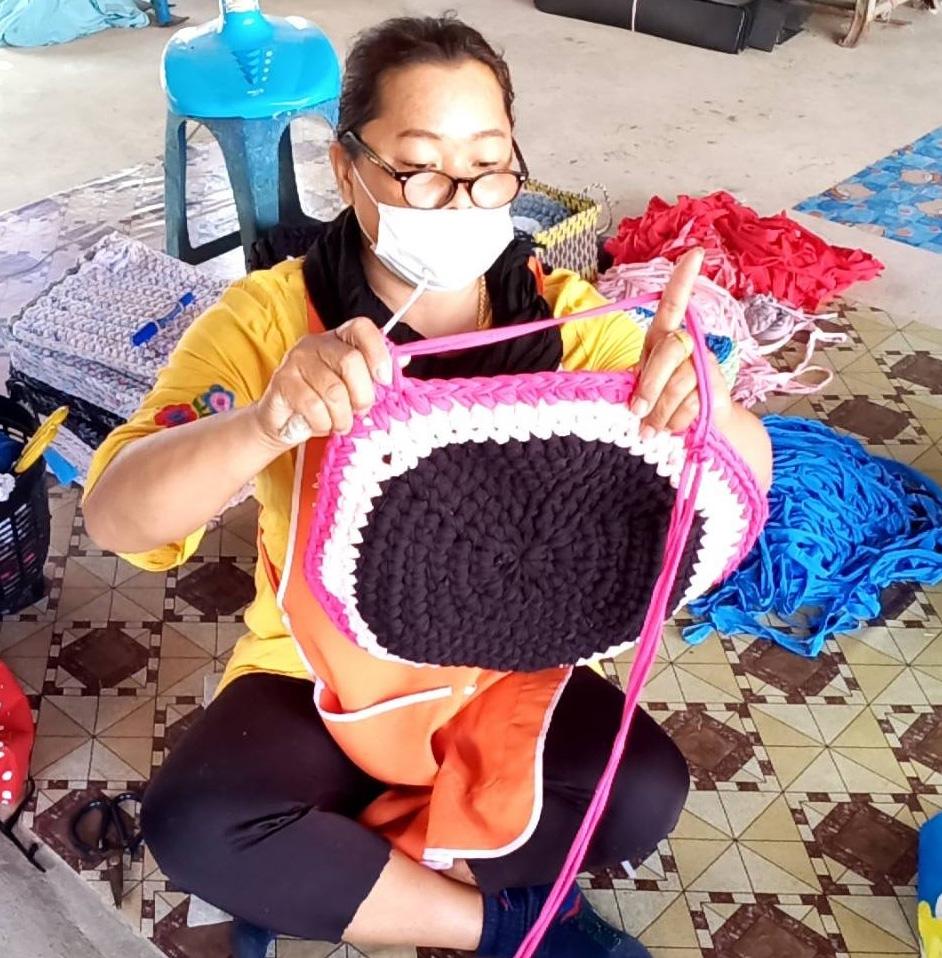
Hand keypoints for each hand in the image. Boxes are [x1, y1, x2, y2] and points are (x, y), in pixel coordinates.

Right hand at [252, 317, 391, 447]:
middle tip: (360, 412)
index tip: (384, 380)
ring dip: (342, 416)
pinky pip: (314, 406)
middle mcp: (316, 343)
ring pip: (333, 390)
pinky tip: (321, 425)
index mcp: (338, 339)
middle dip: (362, 395)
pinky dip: (323, 423)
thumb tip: (403, 361)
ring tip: (340, 424)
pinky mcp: (282, 382)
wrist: (285, 423)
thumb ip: (374, 374)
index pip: (362, 328)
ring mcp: (296, 360)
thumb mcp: (353, 388)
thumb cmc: (325, 403)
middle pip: (350, 361)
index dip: (378, 352)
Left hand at [630, 249, 731, 438]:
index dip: (683, 280)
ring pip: (682, 380)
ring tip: (653, 428)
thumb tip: (637, 406)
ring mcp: (703, 366)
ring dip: (662, 411)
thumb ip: (637, 389)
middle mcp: (686, 346)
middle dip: (650, 384)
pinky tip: (674, 427)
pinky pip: (694, 401)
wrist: (692, 432)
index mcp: (661, 339)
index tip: (695, 253)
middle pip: (671, 349)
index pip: (672, 305)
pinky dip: (677, 420)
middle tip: (637, 412)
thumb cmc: (658, 406)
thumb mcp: (639, 391)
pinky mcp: (716, 388)